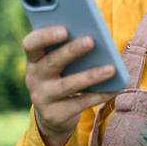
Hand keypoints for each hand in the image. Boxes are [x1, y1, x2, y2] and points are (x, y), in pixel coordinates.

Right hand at [23, 26, 116, 145]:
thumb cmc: (62, 78)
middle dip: (71, 51)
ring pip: (67, 85)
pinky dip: (100, 95)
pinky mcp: (54, 115)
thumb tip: (98, 38)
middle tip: (91, 41)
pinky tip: (115, 89)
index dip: (45, 36)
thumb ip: (69, 50)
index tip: (64, 29)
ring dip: (90, 76)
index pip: (31, 44)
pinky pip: (80, 103)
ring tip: (111, 69)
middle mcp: (33, 78)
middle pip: (52, 62)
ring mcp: (42, 98)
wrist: (53, 115)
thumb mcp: (60, 65)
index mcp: (34, 60)